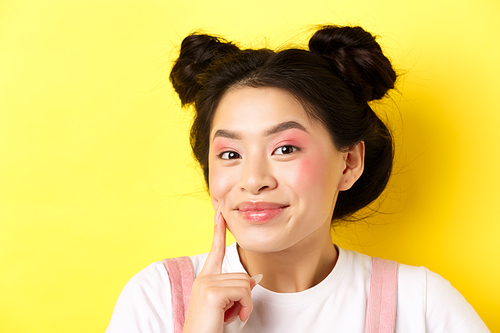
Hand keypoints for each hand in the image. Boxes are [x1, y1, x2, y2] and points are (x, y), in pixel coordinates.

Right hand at [182, 207, 260, 332]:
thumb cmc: (211, 328)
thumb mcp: (227, 307)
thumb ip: (236, 290)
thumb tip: (255, 278)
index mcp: (205, 280)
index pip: (215, 250)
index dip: (218, 230)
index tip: (220, 213)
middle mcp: (203, 278)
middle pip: (242, 275)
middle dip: (243, 298)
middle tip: (230, 314)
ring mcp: (206, 284)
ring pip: (245, 283)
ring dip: (244, 305)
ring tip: (229, 317)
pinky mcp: (211, 292)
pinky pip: (243, 292)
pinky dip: (245, 308)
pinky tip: (233, 318)